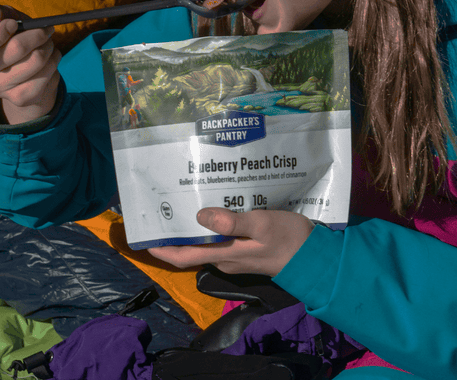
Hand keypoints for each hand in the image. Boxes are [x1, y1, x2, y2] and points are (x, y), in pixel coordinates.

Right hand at [0, 0, 60, 124]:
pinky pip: (46, 75)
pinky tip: (50, 59)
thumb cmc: (10, 36)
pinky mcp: (20, 98)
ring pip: (37, 60)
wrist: (24, 68)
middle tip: (44, 30)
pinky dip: (54, 61)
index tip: (14, 24)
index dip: (0, 33)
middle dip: (37, 34)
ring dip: (49, 47)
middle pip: (17, 48)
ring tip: (47, 44)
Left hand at [148, 208, 314, 275]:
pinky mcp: (245, 248)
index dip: (160, 247)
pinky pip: (219, 236)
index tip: (142, 233)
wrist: (314, 258)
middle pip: (189, 247)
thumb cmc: (288, 240)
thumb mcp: (261, 226)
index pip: (181, 256)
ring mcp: (235, 253)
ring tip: (181, 199)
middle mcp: (224, 257)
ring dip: (191, 224)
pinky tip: (212, 204)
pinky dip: (209, 223)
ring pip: (204, 240)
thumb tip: (199, 216)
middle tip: (161, 204)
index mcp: (223, 254)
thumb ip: (232, 222)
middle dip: (173, 230)